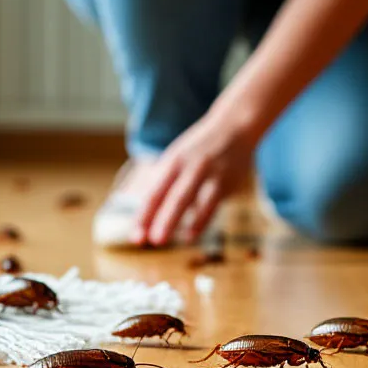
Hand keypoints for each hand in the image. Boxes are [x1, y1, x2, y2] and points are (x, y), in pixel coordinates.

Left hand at [131, 114, 257, 246]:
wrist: (234, 126)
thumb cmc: (200, 149)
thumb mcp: (178, 158)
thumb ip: (164, 182)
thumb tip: (147, 212)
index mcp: (173, 162)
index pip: (154, 193)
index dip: (143, 215)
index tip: (134, 235)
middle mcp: (189, 167)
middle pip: (171, 197)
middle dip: (159, 219)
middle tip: (147, 240)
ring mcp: (209, 174)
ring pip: (190, 200)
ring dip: (175, 221)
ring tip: (161, 240)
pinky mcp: (227, 183)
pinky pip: (211, 205)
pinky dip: (200, 221)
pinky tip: (190, 236)